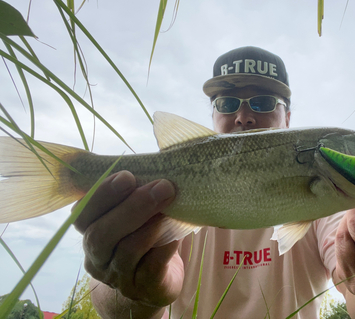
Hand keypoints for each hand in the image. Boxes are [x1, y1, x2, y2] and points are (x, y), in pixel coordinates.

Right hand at [73, 171, 183, 307]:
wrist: (153, 282)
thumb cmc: (145, 234)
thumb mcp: (134, 213)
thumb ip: (137, 191)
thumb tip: (161, 160)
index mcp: (91, 231)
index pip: (82, 214)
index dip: (102, 194)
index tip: (127, 175)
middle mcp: (98, 257)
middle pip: (102, 234)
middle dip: (132, 207)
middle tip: (162, 186)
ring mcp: (119, 277)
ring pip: (127, 251)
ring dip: (151, 225)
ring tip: (171, 206)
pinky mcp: (144, 288)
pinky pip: (152, 267)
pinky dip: (165, 247)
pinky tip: (177, 232)